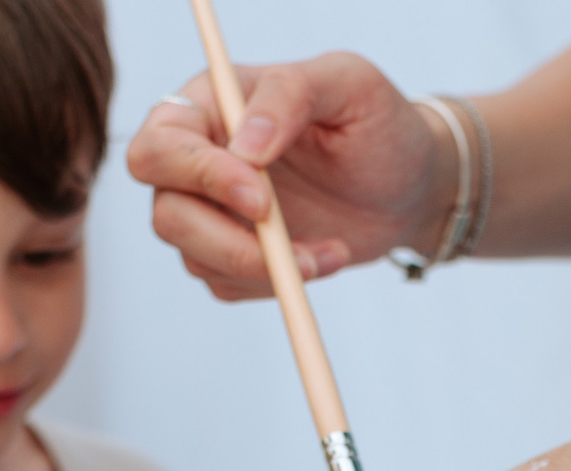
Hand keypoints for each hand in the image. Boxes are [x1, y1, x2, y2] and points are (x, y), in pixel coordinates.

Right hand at [126, 55, 448, 298]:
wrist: (409, 186)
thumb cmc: (377, 124)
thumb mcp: (349, 84)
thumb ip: (290, 95)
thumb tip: (244, 145)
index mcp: (211, 105)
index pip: (161, 144)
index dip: (198, 176)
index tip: (260, 199)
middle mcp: (199, 160)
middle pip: (165, 212)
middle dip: (223, 239)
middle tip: (286, 246)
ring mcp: (211, 212)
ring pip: (194, 257)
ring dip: (263, 267)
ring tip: (328, 252)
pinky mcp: (231, 256)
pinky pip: (227, 285)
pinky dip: (277, 284)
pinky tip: (324, 258)